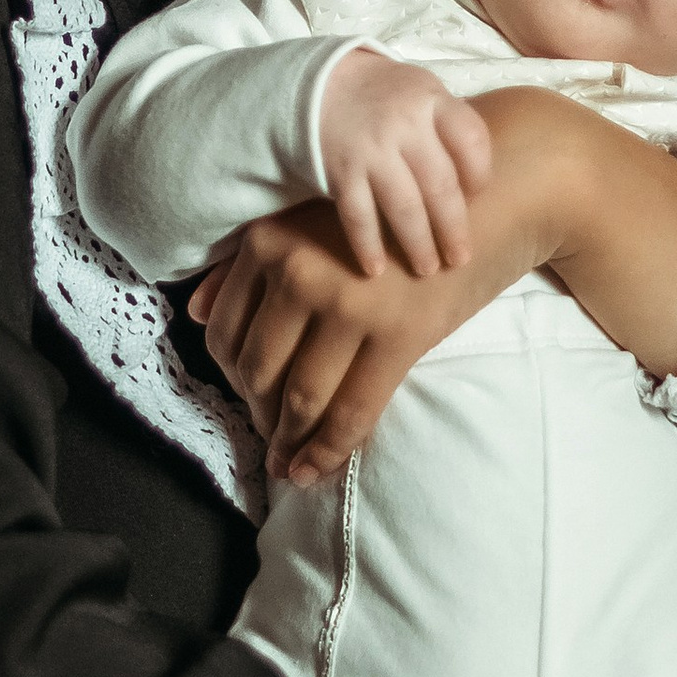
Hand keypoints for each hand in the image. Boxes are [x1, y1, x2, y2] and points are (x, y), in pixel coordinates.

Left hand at [192, 205, 498, 484]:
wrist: (482, 206)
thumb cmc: (388, 221)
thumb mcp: (310, 226)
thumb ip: (248, 264)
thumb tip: (194, 314)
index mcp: (269, 242)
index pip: (225, 333)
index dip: (231, 381)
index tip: (248, 403)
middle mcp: (299, 270)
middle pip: (258, 370)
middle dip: (261, 417)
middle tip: (270, 443)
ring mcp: (348, 303)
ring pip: (300, 396)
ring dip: (289, 441)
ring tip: (287, 465)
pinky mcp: (398, 334)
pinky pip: (352, 410)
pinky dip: (328, 449)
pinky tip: (314, 470)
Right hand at [317, 48, 492, 277]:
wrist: (321, 83)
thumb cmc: (386, 95)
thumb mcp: (424, 92)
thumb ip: (449, 127)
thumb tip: (477, 187)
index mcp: (432, 100)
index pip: (471, 139)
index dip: (480, 174)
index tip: (479, 197)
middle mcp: (405, 125)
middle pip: (440, 184)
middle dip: (453, 228)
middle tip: (461, 259)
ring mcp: (372, 150)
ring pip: (403, 206)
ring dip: (417, 244)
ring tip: (427, 269)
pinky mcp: (341, 170)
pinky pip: (357, 214)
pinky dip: (367, 244)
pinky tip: (375, 269)